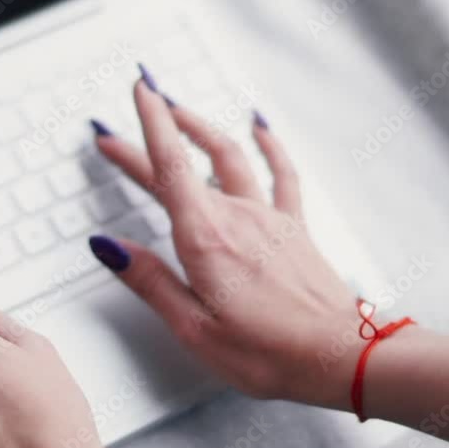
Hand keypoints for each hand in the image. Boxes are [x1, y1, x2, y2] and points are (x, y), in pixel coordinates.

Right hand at [89, 66, 356, 408]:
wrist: (340, 357)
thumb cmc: (269, 353)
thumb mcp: (193, 328)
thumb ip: (150, 281)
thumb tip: (108, 247)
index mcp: (205, 240)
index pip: (169, 166)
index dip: (150, 123)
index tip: (138, 90)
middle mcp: (236, 218)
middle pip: (185, 165)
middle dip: (150, 139)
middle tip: (116, 129)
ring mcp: (268, 219)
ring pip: (230, 158)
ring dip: (201, 129)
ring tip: (179, 110)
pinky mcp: (294, 229)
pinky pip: (281, 175)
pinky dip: (269, 146)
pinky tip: (260, 128)